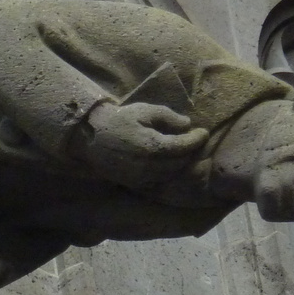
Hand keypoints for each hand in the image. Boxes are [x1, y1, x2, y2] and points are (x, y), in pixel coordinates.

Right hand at [82, 101, 206, 185]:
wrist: (90, 136)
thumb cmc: (119, 119)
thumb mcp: (144, 111)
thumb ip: (168, 117)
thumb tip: (187, 124)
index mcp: (154, 146)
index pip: (184, 146)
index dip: (197, 139)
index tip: (203, 132)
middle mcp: (150, 166)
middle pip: (180, 163)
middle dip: (190, 152)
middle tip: (194, 142)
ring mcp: (141, 177)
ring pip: (170, 174)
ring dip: (179, 164)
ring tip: (181, 153)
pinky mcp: (134, 183)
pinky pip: (157, 182)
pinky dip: (166, 174)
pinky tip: (166, 164)